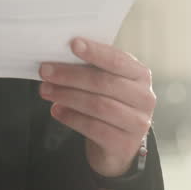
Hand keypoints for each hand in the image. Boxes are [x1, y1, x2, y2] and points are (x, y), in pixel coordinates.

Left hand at [38, 38, 155, 177]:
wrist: (118, 146)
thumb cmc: (108, 104)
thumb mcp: (106, 84)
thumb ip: (90, 70)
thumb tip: (57, 60)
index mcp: (140, 75)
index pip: (117, 60)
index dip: (95, 52)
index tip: (72, 44)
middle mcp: (144, 98)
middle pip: (104, 82)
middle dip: (71, 75)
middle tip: (45, 71)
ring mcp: (137, 123)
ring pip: (98, 105)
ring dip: (67, 95)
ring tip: (45, 90)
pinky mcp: (124, 144)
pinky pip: (93, 128)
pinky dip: (71, 117)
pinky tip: (56, 110)